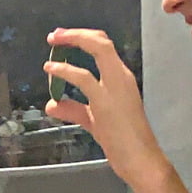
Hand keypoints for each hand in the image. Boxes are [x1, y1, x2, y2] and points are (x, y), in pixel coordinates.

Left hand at [44, 29, 169, 192]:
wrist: (140, 158)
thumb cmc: (121, 140)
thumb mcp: (93, 120)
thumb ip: (74, 109)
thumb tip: (52, 104)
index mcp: (121, 78)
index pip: (105, 47)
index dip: (84, 37)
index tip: (64, 37)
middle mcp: (121, 77)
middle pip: (102, 41)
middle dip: (77, 33)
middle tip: (55, 35)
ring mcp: (116, 87)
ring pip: (98, 49)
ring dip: (72, 42)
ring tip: (52, 42)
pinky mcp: (106, 101)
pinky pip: (83, 78)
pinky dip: (64, 70)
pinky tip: (51, 69)